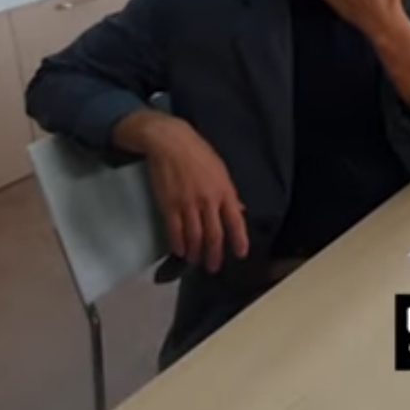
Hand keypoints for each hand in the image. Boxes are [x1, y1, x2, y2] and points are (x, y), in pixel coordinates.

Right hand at [134, 115, 250, 271]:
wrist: (171, 143)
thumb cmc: (198, 153)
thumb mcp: (221, 170)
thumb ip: (229, 193)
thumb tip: (240, 210)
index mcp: (225, 191)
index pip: (236, 221)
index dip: (239, 239)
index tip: (240, 254)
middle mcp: (209, 201)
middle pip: (214, 234)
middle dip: (214, 254)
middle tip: (213, 267)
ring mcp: (188, 204)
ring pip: (195, 236)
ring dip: (196, 252)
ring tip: (196, 262)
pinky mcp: (169, 205)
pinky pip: (175, 230)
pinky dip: (178, 244)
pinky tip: (180, 252)